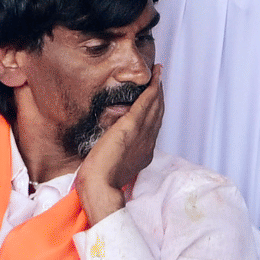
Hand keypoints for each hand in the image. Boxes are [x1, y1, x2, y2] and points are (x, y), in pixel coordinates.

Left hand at [77, 65, 164, 223]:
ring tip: (158, 73)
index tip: (154, 98)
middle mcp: (148, 142)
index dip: (155, 110)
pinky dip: (152, 90)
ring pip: (155, 106)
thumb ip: (117, 152)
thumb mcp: (114, 164)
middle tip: (160, 78)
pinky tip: (153, 79)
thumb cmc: (101, 180)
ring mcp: (142, 134)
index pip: (153, 126)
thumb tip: (112, 144)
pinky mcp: (131, 127)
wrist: (100, 185)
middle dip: (160, 94)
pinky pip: (146, 104)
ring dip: (158, 87)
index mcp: (144, 152)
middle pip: (158, 113)